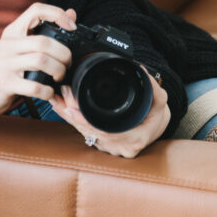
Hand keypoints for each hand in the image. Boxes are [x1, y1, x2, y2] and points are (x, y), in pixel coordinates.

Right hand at [0, 3, 76, 116]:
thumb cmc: (7, 68)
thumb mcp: (22, 46)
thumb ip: (45, 30)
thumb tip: (71, 13)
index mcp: (13, 31)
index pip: (36, 10)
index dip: (57, 14)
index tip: (71, 27)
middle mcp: (7, 44)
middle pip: (43, 42)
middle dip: (63, 54)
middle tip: (67, 64)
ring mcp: (5, 64)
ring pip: (41, 61)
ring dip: (58, 71)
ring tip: (59, 77)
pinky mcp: (5, 84)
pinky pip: (33, 86)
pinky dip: (47, 91)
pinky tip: (48, 92)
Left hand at [49, 68, 169, 157]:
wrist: (155, 127)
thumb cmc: (155, 115)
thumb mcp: (159, 101)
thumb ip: (153, 87)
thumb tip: (140, 69)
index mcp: (134, 139)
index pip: (104, 132)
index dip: (86, 121)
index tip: (72, 108)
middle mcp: (119, 147)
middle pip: (89, 131)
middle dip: (72, 114)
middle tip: (61, 97)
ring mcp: (109, 147)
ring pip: (84, 132)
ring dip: (68, 116)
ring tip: (56, 99)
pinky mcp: (102, 142)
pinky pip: (84, 131)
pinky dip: (71, 119)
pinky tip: (60, 107)